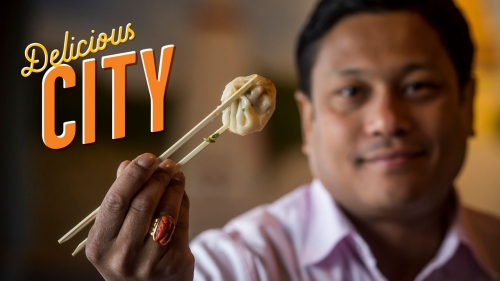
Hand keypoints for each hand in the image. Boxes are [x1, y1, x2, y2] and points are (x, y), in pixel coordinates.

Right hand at [86, 153, 193, 279]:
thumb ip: (121, 200)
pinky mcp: (174, 264)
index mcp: (100, 245)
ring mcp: (149, 262)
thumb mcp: (115, 233)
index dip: (134, 175)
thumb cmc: (128, 254)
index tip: (147, 157)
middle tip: (167, 163)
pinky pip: (181, 224)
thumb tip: (128, 165)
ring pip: (166, 212)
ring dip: (174, 187)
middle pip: (143, 204)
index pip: (116, 201)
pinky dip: (182, 202)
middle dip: (157, 178)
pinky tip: (180, 191)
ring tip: (176, 174)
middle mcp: (122, 256)